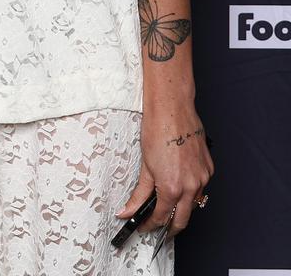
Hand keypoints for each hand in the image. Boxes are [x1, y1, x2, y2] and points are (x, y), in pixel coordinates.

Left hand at [116, 104, 212, 238]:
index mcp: (172, 187)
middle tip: (157, 227)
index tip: (144, 226)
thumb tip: (128, 211)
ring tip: (166, 203)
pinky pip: (201, 187)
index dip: (150, 225)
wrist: (172, 109)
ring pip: (194, 203)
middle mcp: (191, 186)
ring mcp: (203, 177)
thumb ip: (139, 193)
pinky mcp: (209, 168)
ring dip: (181, 207)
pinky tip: (180, 182)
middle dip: (169, 228)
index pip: (162, 217)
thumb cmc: (157, 130)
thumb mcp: (145, 165)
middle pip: (182, 220)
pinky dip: (190, 190)